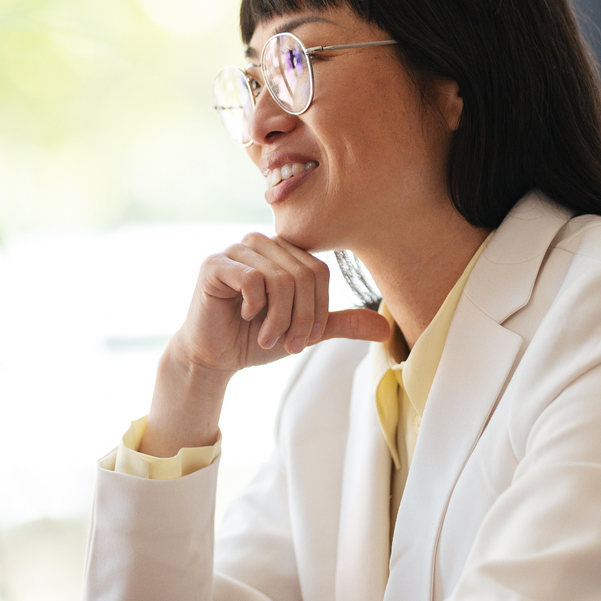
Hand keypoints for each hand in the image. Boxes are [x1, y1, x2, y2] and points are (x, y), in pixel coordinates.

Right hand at [173, 234, 392, 372]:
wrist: (214, 357)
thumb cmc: (255, 338)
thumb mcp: (304, 331)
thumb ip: (338, 323)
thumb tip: (385, 329)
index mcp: (284, 253)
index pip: (319, 271)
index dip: (318, 309)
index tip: (305, 339)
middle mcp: (261, 244)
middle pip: (301, 275)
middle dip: (300, 318)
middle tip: (288, 344)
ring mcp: (236, 250)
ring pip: (279, 278)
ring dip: (279, 318)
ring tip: (268, 337)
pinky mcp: (214, 264)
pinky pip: (251, 279)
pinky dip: (256, 307)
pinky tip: (248, 317)